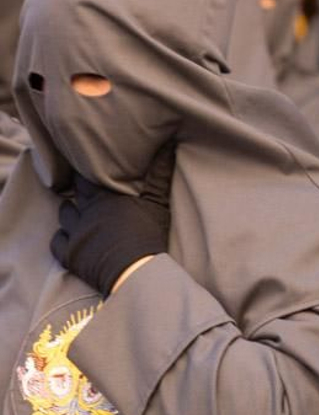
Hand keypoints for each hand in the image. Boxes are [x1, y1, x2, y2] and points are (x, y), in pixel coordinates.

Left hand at [50, 147, 174, 295]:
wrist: (134, 270)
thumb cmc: (147, 234)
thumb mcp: (158, 202)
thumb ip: (160, 174)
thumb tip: (167, 144)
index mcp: (103, 197)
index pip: (86, 176)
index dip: (86, 169)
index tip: (88, 162)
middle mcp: (84, 212)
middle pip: (74, 193)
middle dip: (77, 188)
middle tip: (84, 185)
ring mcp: (74, 234)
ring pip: (64, 215)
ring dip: (70, 211)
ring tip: (78, 209)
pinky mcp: (69, 255)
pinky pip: (56, 241)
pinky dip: (61, 237)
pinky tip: (69, 235)